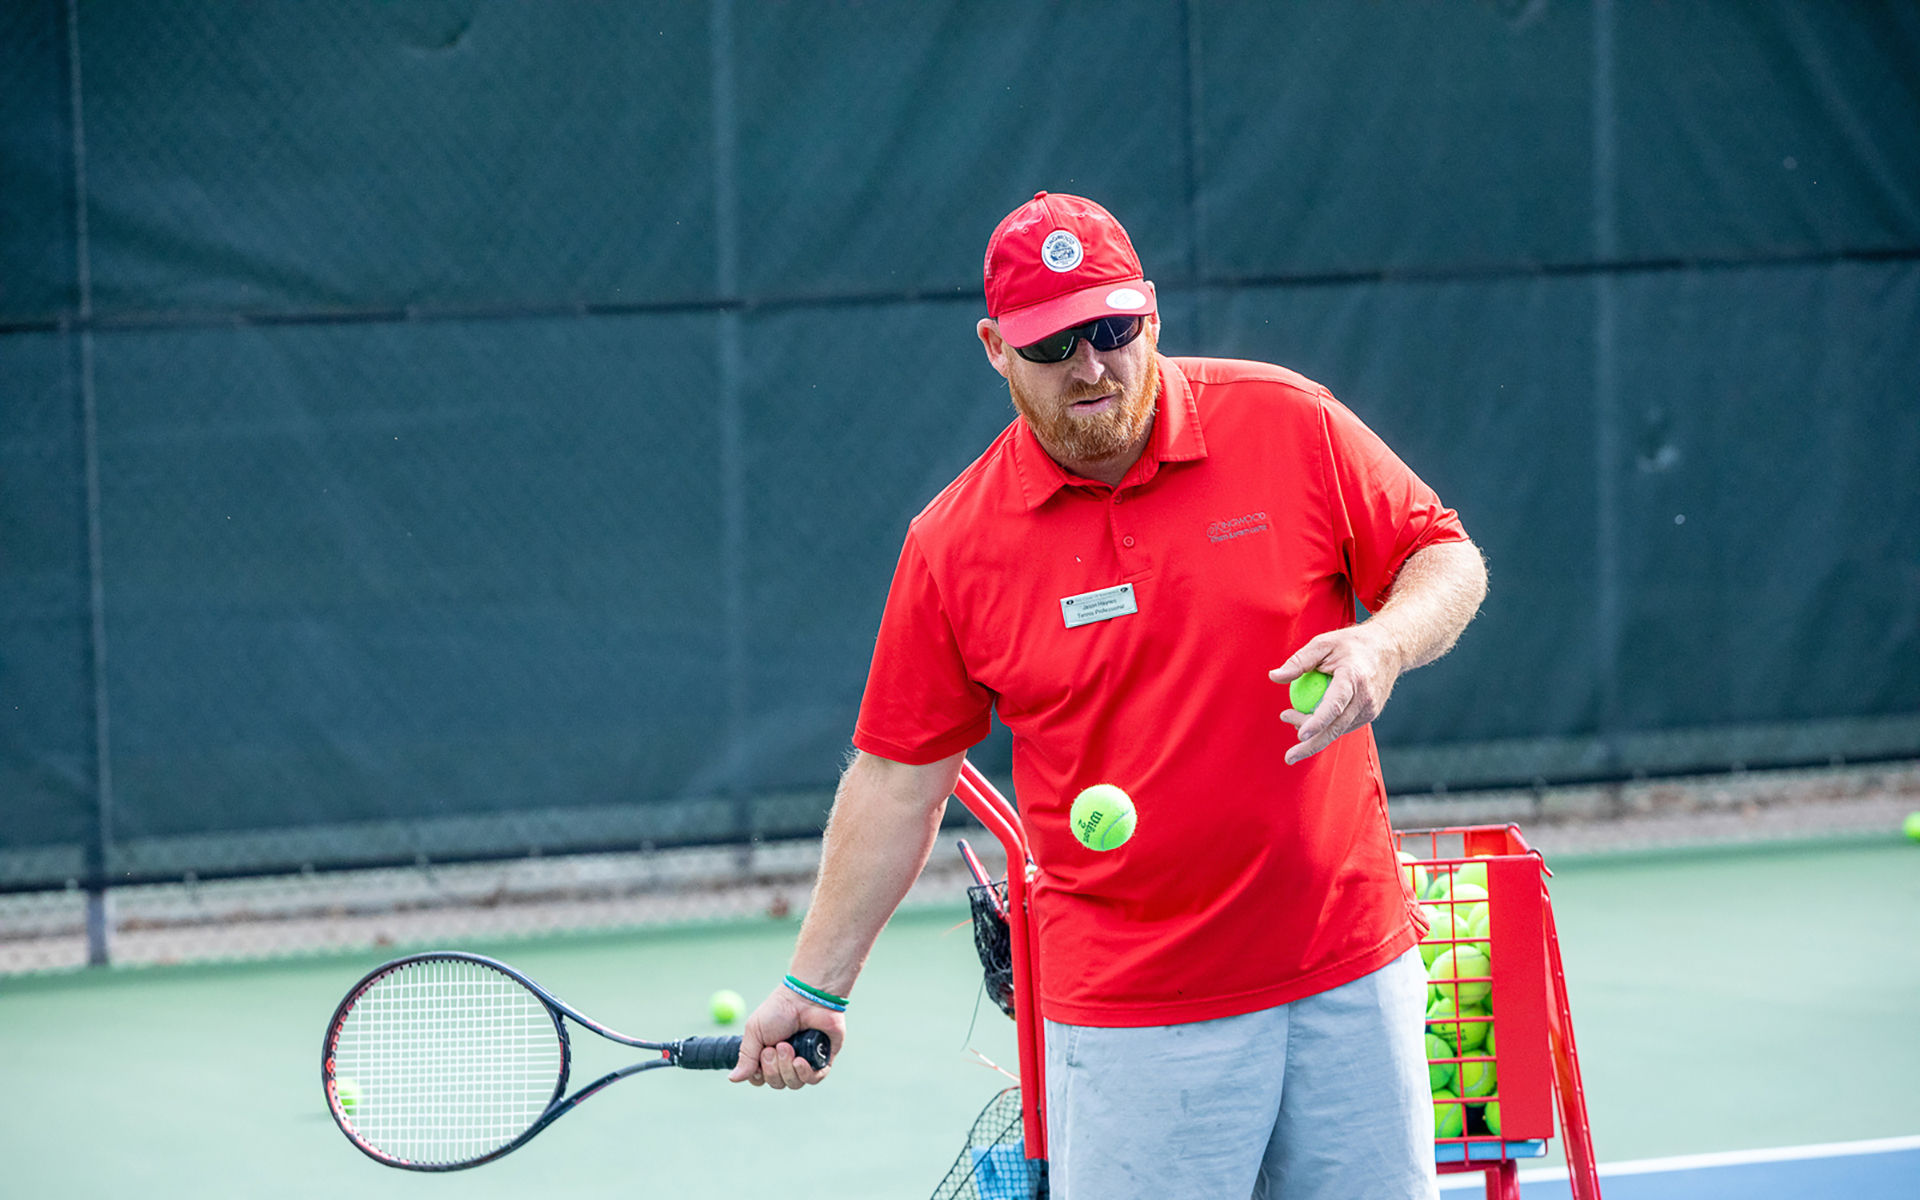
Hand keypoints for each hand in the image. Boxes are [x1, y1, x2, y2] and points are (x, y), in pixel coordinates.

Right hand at [727, 985, 843, 1089]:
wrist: (807, 997)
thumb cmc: (779, 1010)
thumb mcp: (754, 1031)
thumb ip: (746, 1057)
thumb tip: (732, 1078)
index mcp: (768, 1054)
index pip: (760, 1079)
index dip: (759, 1074)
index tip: (761, 1055)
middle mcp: (785, 1060)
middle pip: (777, 1083)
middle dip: (774, 1068)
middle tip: (777, 1046)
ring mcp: (804, 1061)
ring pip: (794, 1083)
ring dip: (788, 1068)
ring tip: (789, 1046)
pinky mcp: (822, 1060)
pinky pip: (813, 1079)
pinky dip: (805, 1074)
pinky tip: (801, 1061)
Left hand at [1269, 626, 1404, 764]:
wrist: (1389, 648)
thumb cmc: (1351, 644)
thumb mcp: (1323, 644)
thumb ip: (1299, 661)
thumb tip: (1274, 677)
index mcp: (1353, 678)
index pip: (1334, 705)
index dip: (1317, 722)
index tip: (1301, 735)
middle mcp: (1364, 698)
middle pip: (1336, 728)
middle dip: (1311, 746)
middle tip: (1288, 756)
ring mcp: (1369, 709)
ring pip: (1337, 730)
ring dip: (1312, 731)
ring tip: (1288, 715)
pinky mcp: (1369, 715)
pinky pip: (1343, 726)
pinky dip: (1326, 725)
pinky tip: (1312, 714)